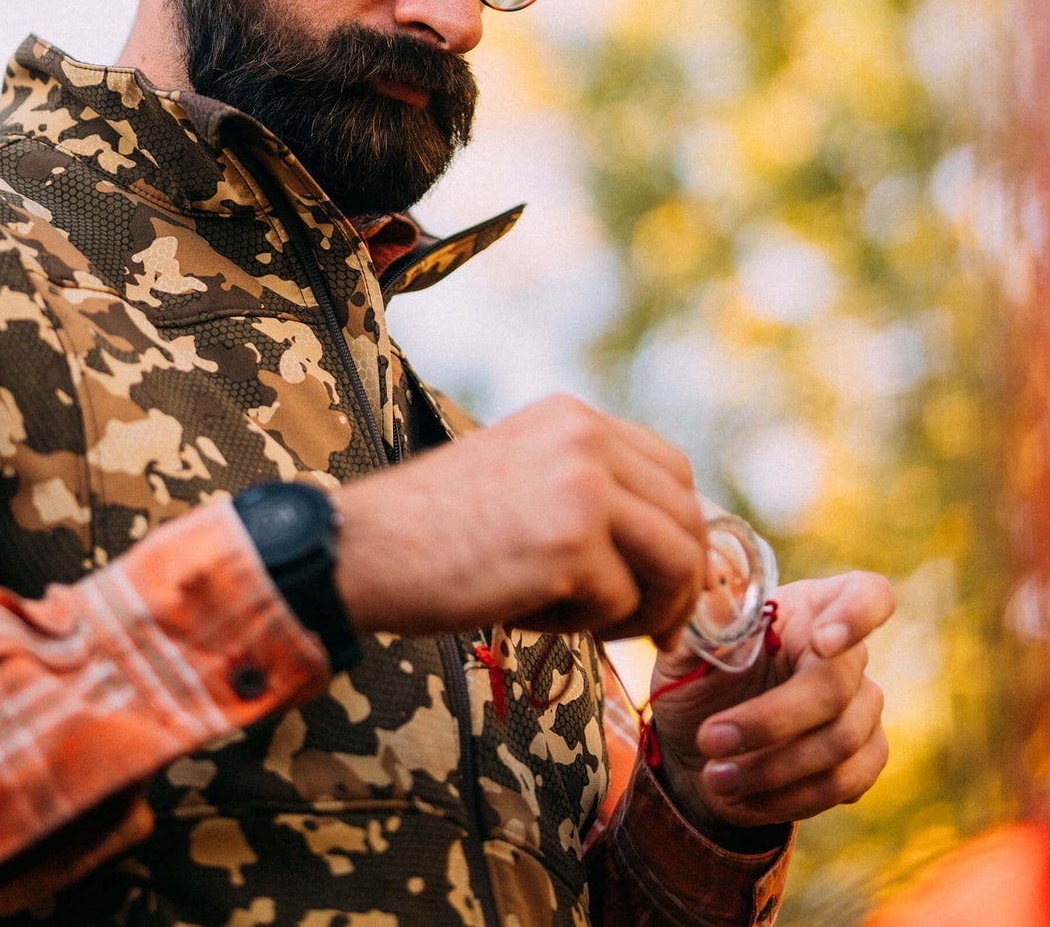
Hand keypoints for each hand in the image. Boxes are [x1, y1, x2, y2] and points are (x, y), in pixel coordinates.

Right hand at [334, 394, 705, 646]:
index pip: (673, 471)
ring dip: (647, 612)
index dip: (682, 533)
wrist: (363, 548)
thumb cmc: (431, 528)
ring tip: (594, 628)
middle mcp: (585, 438)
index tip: (669, 583)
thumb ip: (586, 487)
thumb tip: (666, 549)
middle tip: (660, 632)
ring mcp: (581, 487)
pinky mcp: (570, 546)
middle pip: (686, 518)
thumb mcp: (520, 474)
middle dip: (681, 585)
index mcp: (572, 416)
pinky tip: (531, 615)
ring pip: (673, 563)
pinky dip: (586, 628)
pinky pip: (621, 604)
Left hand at [647, 571, 893, 836]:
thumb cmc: (695, 683)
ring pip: (841, 743)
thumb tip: (711, 578)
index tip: (822, 641)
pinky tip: (743, 797)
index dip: (858, 614)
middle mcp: (847, 656)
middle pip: (837, 686)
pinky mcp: (864, 757)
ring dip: (772, 768)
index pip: (867, 594)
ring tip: (715, 777)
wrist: (697, 751)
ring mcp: (863, 708)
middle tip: (710, 740)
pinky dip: (788, 797)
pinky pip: (845, 783)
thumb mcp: (686, 650)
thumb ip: (704, 621)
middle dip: (769, 721)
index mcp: (809, 608)